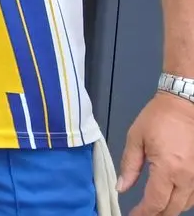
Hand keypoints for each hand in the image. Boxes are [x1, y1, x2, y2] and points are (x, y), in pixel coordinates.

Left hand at [120, 91, 193, 215]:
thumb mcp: (136, 139)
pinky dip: (184, 200)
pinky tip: (173, 197)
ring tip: (155, 207)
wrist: (185, 103)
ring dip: (171, 209)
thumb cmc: (159, 118)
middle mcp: (187, 177)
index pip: (155, 202)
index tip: (133, 215)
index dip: (143, 213)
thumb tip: (122, 187)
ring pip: (187, 204)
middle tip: (142, 213)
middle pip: (173, 208)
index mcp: (168, 169)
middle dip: (157, 214)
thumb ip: (129, 165)